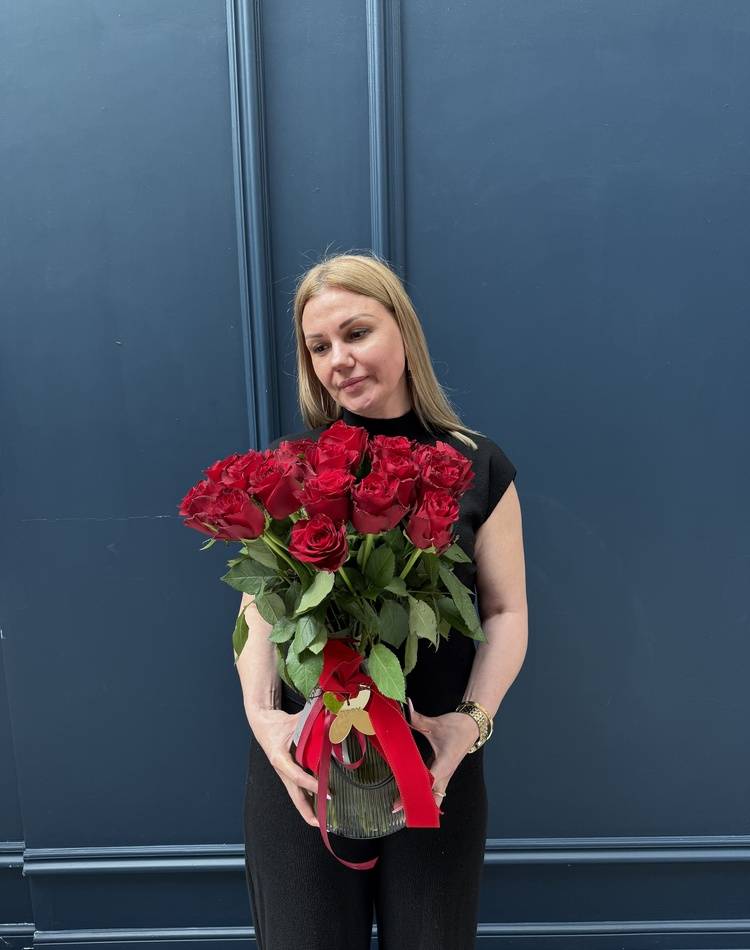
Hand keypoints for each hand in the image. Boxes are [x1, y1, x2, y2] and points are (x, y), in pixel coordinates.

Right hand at [246, 706, 326, 827]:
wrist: (262, 723)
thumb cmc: (276, 723)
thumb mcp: (294, 721)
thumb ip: (312, 721)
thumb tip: (332, 719)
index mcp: (280, 759)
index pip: (298, 776)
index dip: (312, 785)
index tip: (327, 791)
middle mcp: (282, 770)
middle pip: (295, 797)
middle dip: (308, 812)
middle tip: (321, 824)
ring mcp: (285, 773)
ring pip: (297, 795)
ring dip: (309, 808)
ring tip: (323, 820)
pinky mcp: (288, 772)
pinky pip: (299, 788)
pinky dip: (310, 796)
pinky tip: (320, 801)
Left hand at [391, 697, 479, 813]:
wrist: (472, 725)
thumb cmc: (456, 726)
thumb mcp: (435, 723)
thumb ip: (417, 718)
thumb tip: (405, 707)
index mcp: (443, 764)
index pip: (426, 783)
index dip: (412, 793)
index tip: (399, 802)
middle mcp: (445, 773)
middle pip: (432, 797)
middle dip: (417, 805)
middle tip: (398, 811)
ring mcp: (446, 774)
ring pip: (435, 795)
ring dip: (422, 801)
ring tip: (404, 808)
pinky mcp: (444, 770)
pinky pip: (434, 787)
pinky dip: (425, 793)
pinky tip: (414, 794)